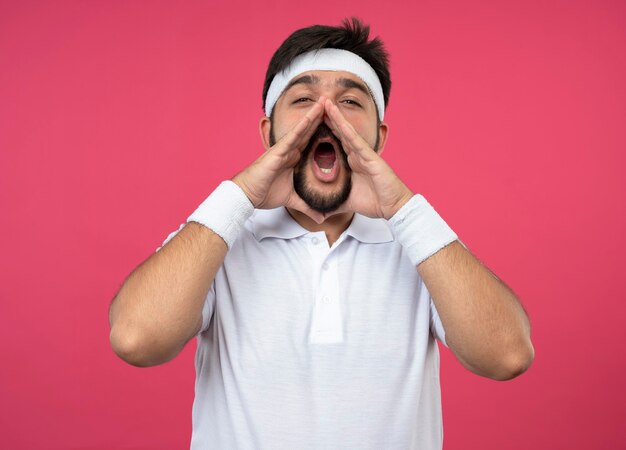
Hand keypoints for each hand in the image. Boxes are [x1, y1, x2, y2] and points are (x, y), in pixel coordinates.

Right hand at [232, 97, 326, 223]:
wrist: (247, 195)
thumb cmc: (264, 193)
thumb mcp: (293, 200)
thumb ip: (308, 206)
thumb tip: (321, 217)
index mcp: (294, 158)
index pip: (312, 142)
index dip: (324, 132)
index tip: (337, 124)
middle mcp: (290, 150)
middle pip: (309, 131)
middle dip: (321, 118)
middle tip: (333, 105)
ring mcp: (283, 149)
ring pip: (302, 129)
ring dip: (313, 115)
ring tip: (325, 102)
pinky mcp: (277, 151)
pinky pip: (292, 136)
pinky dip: (302, 126)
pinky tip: (312, 116)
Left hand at [323, 99, 413, 219]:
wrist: (393, 207)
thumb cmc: (374, 202)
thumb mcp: (345, 202)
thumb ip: (332, 202)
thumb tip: (319, 211)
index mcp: (351, 163)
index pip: (334, 144)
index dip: (323, 132)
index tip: (310, 123)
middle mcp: (357, 155)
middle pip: (339, 133)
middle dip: (328, 119)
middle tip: (317, 104)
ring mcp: (364, 154)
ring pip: (347, 132)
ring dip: (336, 117)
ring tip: (325, 103)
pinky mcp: (371, 157)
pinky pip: (356, 140)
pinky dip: (346, 129)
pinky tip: (337, 118)